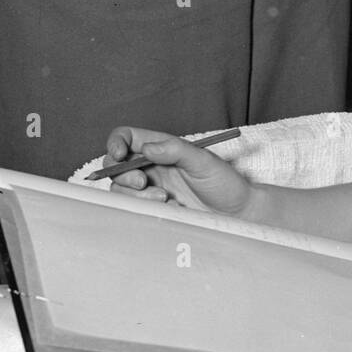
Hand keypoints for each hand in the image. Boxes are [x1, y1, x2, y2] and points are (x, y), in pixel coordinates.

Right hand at [106, 126, 253, 216]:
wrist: (235, 214)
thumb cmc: (224, 183)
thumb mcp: (204, 161)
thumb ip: (176, 150)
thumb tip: (147, 148)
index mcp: (161, 147)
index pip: (127, 137)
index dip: (116, 143)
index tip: (119, 155)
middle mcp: (151, 166)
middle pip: (116, 165)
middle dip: (122, 174)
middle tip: (143, 182)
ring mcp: (150, 188)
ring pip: (121, 189)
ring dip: (136, 195)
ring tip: (165, 199)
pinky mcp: (153, 209)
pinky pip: (134, 208)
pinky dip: (145, 208)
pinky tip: (170, 208)